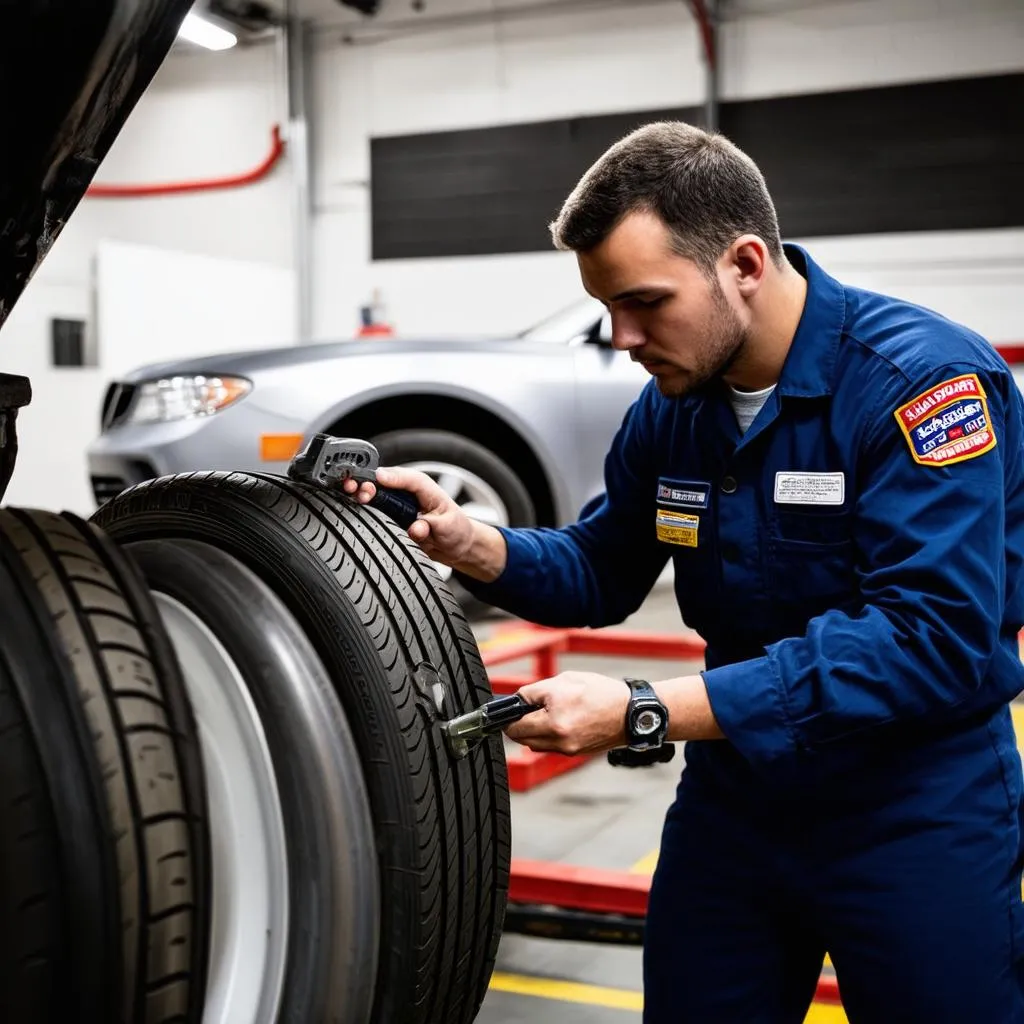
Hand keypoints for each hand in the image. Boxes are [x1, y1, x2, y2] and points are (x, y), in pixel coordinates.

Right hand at [342, 465, 474, 563]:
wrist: (456, 546)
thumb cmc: (455, 528)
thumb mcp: (448, 526)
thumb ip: (431, 526)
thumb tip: (414, 528)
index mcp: (423, 488)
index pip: (406, 477)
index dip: (391, 477)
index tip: (378, 479)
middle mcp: (407, 494)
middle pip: (383, 483)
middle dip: (369, 484)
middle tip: (361, 492)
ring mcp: (397, 507)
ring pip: (375, 497)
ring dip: (362, 496)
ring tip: (356, 497)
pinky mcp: (390, 520)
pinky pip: (375, 515)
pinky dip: (364, 512)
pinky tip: (357, 512)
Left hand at [504, 671, 629, 755]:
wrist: (631, 712)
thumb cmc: (601, 693)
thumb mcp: (563, 681)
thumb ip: (534, 692)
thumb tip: (515, 700)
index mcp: (554, 724)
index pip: (514, 726)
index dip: (507, 715)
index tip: (507, 708)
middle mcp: (559, 742)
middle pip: (521, 738)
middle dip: (519, 723)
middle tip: (527, 707)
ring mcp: (567, 750)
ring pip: (534, 744)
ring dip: (532, 730)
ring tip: (546, 712)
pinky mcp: (575, 753)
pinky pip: (550, 746)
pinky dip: (548, 734)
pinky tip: (559, 719)